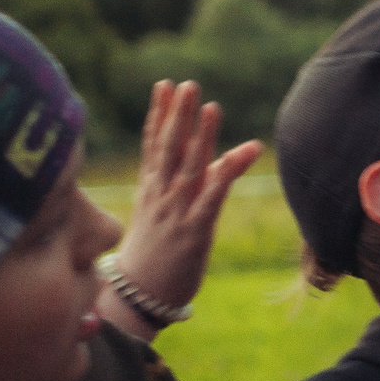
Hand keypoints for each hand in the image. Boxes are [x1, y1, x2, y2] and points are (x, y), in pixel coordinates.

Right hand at [102, 81, 259, 341]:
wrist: (138, 296)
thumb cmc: (156, 251)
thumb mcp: (169, 212)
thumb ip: (199, 180)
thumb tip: (231, 153)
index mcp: (151, 189)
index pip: (154, 145)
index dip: (160, 114)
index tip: (165, 85)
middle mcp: (161, 195)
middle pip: (169, 149)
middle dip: (177, 115)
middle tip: (185, 84)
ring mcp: (176, 212)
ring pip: (189, 167)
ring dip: (201, 136)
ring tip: (210, 105)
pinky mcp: (194, 231)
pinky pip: (212, 197)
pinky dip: (226, 173)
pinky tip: (242, 152)